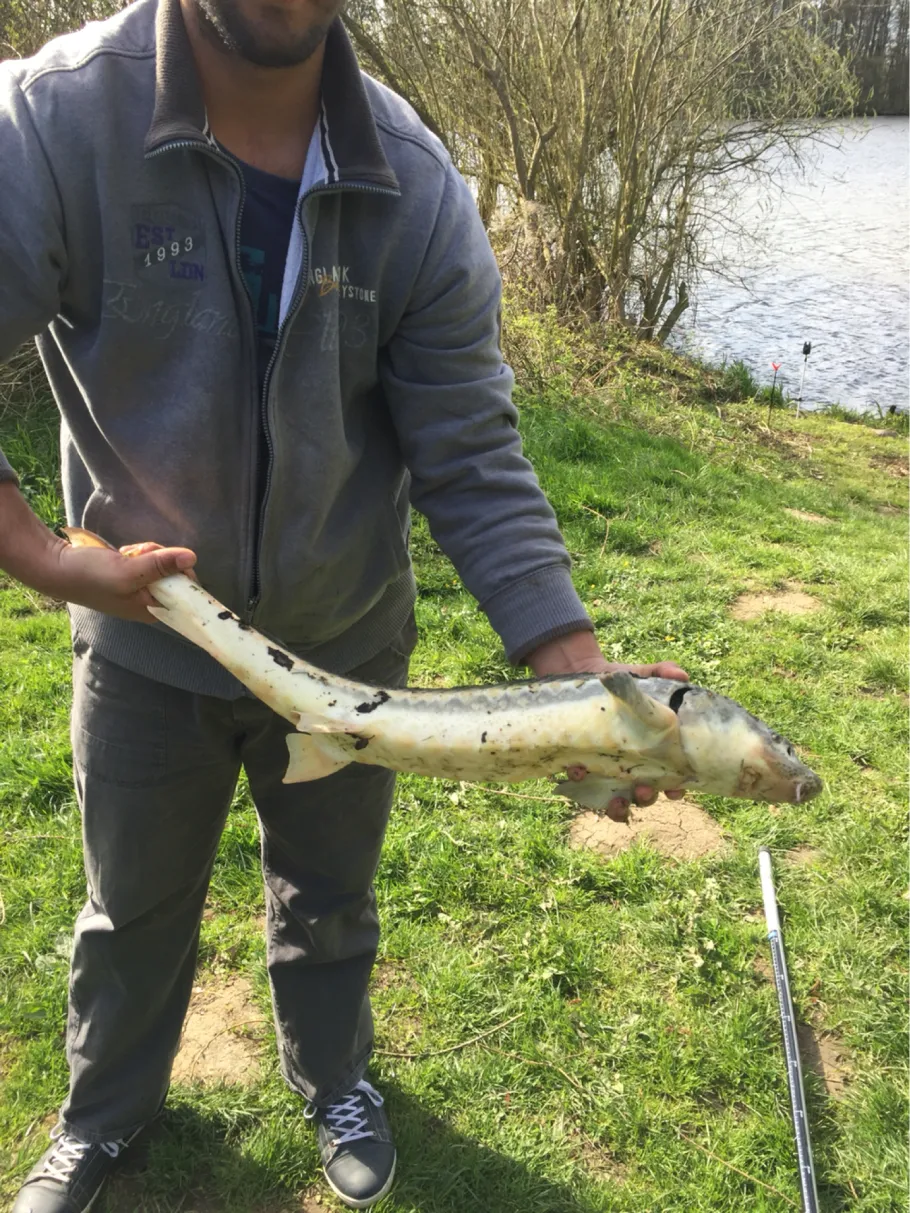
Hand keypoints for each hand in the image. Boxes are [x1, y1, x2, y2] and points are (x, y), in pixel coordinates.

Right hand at [46, 537, 195, 622]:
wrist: (55, 566)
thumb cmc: (90, 576)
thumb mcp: (128, 571)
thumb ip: (159, 565)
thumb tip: (192, 557)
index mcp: (151, 610)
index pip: (185, 595)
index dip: (181, 574)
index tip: (166, 562)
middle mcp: (147, 601)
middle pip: (174, 575)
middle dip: (160, 558)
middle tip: (138, 554)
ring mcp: (138, 586)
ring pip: (161, 563)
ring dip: (147, 552)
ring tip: (125, 554)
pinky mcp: (130, 572)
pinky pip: (146, 558)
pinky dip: (137, 552)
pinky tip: (121, 552)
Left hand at [526, 630, 688, 815]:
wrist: (577, 672)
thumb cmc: (617, 681)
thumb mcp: (640, 676)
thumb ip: (661, 673)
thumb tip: (681, 674)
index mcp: (652, 750)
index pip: (670, 777)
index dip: (676, 788)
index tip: (676, 789)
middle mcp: (631, 765)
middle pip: (645, 794)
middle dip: (646, 798)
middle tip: (644, 790)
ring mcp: (606, 768)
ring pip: (615, 800)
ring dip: (617, 806)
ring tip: (615, 801)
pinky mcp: (580, 763)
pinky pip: (580, 784)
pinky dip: (580, 781)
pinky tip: (577, 769)